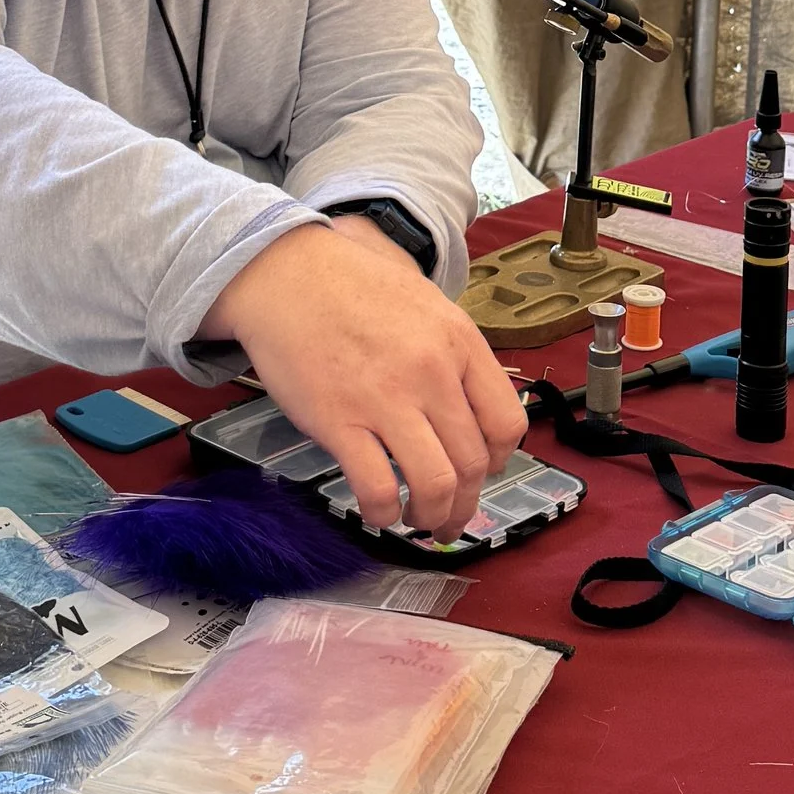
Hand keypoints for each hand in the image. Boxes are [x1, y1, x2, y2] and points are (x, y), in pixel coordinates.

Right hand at [204, 220, 523, 535]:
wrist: (287, 274)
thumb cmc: (354, 289)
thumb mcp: (427, 305)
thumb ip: (455, 355)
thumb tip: (472, 412)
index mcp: (459, 342)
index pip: (507, 422)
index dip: (497, 460)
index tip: (480, 472)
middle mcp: (431, 373)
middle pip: (472, 463)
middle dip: (465, 503)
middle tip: (449, 514)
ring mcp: (385, 399)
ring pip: (435, 484)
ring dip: (433, 516)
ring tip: (419, 519)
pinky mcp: (339, 421)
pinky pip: (376, 488)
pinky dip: (383, 513)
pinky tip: (378, 510)